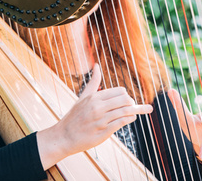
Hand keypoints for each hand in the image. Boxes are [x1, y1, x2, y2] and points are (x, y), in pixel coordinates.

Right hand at [37, 64, 152, 169]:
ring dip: (135, 111)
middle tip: (131, 106)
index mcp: (94, 97)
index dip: (125, 95)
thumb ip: (93, 82)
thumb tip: (96, 65)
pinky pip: (122, 122)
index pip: (119, 91)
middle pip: (125, 100)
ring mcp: (101, 120)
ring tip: (137, 111)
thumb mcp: (82, 97)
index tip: (125, 100)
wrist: (64, 136)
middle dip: (131, 103)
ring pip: (125, 111)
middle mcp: (97, 107)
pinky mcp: (104, 132)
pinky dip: (130, 119)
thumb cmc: (74, 116)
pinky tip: (132, 118)